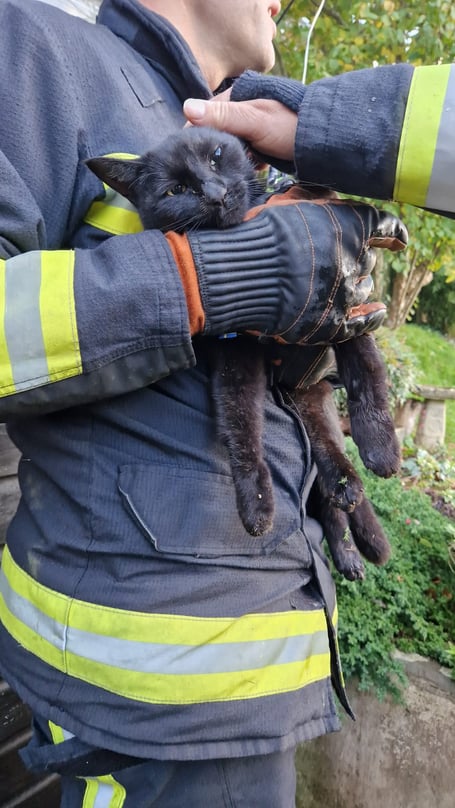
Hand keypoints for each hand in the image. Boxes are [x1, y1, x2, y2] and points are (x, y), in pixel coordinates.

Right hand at [167, 191, 406, 344]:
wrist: (235, 273)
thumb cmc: (257, 231)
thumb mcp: (290, 199)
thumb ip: (320, 199)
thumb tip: (337, 200)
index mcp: (351, 224)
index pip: (386, 227)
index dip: (394, 233)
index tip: (399, 240)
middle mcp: (355, 258)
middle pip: (368, 260)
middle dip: (357, 258)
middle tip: (338, 259)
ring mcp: (344, 294)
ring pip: (363, 288)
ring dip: (356, 284)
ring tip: (340, 283)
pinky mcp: (330, 324)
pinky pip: (361, 324)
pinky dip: (372, 317)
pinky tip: (378, 312)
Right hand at [183, 92, 296, 162]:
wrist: (324, 142)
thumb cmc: (290, 127)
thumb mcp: (254, 120)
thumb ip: (223, 116)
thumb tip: (187, 108)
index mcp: (235, 96)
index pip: (203, 115)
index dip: (194, 134)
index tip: (188, 155)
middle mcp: (240, 109)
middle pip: (215, 132)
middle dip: (214, 150)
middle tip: (212, 170)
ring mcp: (250, 126)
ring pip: (228, 145)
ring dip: (230, 159)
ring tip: (232, 172)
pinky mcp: (259, 142)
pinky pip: (243, 154)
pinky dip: (244, 163)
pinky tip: (250, 170)